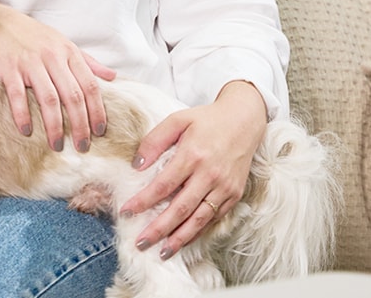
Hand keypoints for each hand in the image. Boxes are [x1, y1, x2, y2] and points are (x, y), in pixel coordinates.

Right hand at [0, 2, 115, 152]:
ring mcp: (30, 62)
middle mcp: (52, 57)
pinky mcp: (8, 67)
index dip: (97, 111)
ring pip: (49, 98)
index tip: (100, 132)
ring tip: (57, 145)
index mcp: (68, 52)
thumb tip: (112, 77)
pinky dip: (23, 115)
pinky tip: (26, 131)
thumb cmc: (32, 35)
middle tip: (82, 147)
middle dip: (80, 125)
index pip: (90, 85)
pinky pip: (18, 95)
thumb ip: (87, 61)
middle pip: (73, 95)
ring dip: (55, 126)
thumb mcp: (62, 43)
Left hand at [119, 81, 267, 258]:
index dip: (144, 201)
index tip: (126, 211)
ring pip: (199, 219)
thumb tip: (137, 164)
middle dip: (159, 229)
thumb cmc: (206, 120)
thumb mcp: (177, 120)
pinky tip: (184, 238)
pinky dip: (198, 231)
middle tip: (141, 243)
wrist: (243, 121)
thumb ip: (155, 140)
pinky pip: (213, 218)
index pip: (163, 184)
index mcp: (193, 154)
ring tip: (162, 251)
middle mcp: (209, 174)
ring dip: (179, 238)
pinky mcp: (234, 195)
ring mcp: (224, 187)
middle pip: (180, 208)